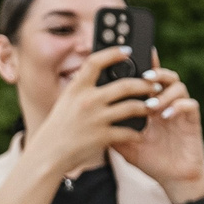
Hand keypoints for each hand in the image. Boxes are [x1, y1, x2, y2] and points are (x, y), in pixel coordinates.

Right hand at [20, 47, 155, 175]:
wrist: (49, 153)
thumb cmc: (60, 126)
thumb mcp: (67, 101)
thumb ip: (82, 88)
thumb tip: (100, 72)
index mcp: (76, 89)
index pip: (95, 62)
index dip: (113, 53)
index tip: (127, 51)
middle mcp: (87, 101)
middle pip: (125, 85)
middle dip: (144, 85)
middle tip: (154, 86)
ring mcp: (96, 119)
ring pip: (132, 107)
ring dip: (146, 106)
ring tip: (153, 106)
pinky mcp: (102, 137)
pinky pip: (128, 132)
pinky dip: (137, 132)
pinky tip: (140, 133)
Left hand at [114, 63, 203, 195]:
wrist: (174, 181)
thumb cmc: (152, 162)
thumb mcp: (126, 146)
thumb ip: (113, 130)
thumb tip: (91, 119)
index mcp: (152, 107)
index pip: (149, 81)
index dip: (144, 66)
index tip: (132, 56)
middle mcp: (168, 105)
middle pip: (166, 77)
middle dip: (156, 72)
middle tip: (145, 76)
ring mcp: (181, 113)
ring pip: (179, 87)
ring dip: (164, 92)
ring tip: (152, 104)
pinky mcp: (192, 122)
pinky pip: (190, 104)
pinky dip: (178, 106)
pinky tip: (165, 115)